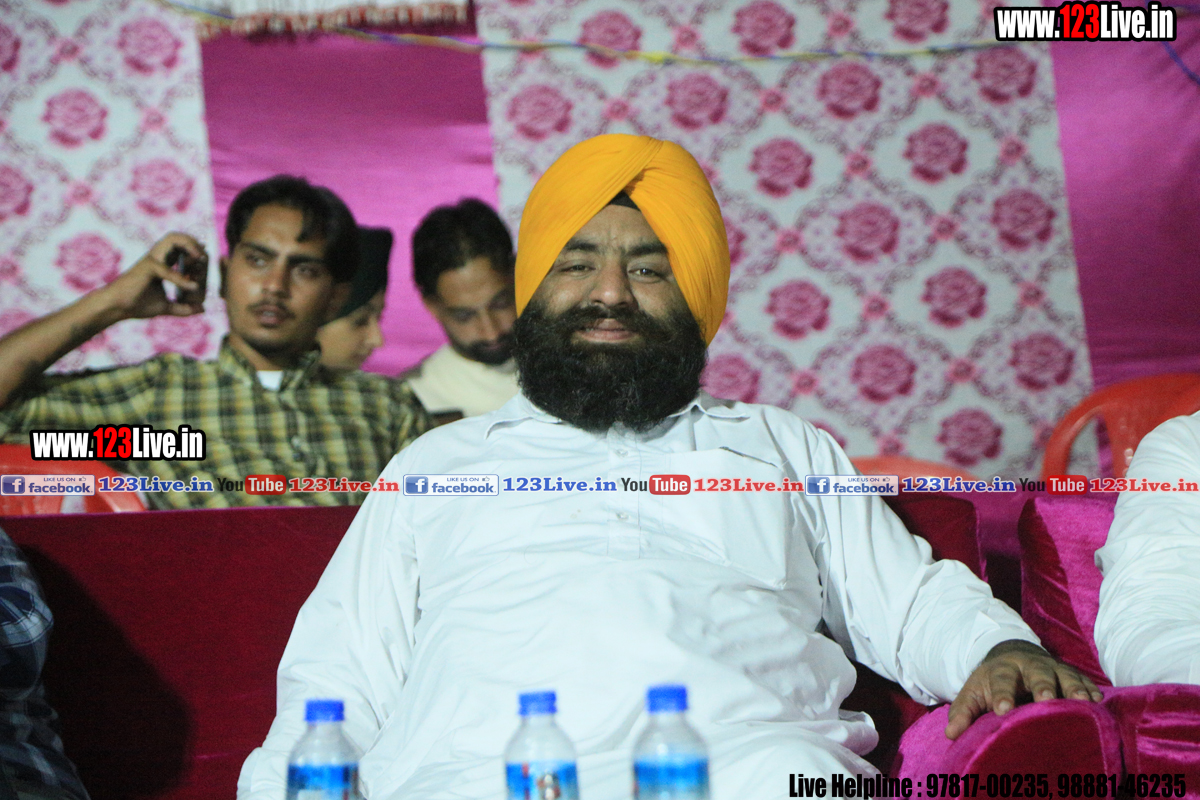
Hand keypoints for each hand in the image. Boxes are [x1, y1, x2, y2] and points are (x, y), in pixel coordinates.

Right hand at [98, 233, 207, 320]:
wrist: (116, 308)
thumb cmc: (137, 305)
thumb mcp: (166, 307)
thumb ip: (184, 307)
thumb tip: (202, 309)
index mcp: (162, 262)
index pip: (183, 248)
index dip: (197, 253)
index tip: (204, 268)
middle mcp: (158, 257)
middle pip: (179, 237)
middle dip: (196, 245)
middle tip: (204, 260)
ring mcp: (152, 260)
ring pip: (172, 238)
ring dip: (190, 247)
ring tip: (201, 260)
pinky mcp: (147, 268)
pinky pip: (167, 270)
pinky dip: (182, 278)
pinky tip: (193, 287)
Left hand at [945, 639, 1102, 739]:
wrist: (1013, 657)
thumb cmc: (992, 683)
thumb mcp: (974, 692)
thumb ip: (963, 712)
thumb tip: (951, 734)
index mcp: (1002, 669)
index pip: (1001, 681)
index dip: (1002, 695)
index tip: (1003, 710)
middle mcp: (1029, 665)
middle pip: (1037, 673)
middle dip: (1042, 685)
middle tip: (1046, 700)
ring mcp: (1053, 668)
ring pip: (1065, 674)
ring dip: (1073, 687)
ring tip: (1083, 702)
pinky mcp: (1070, 674)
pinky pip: (1083, 680)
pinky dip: (1091, 690)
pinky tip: (1098, 703)